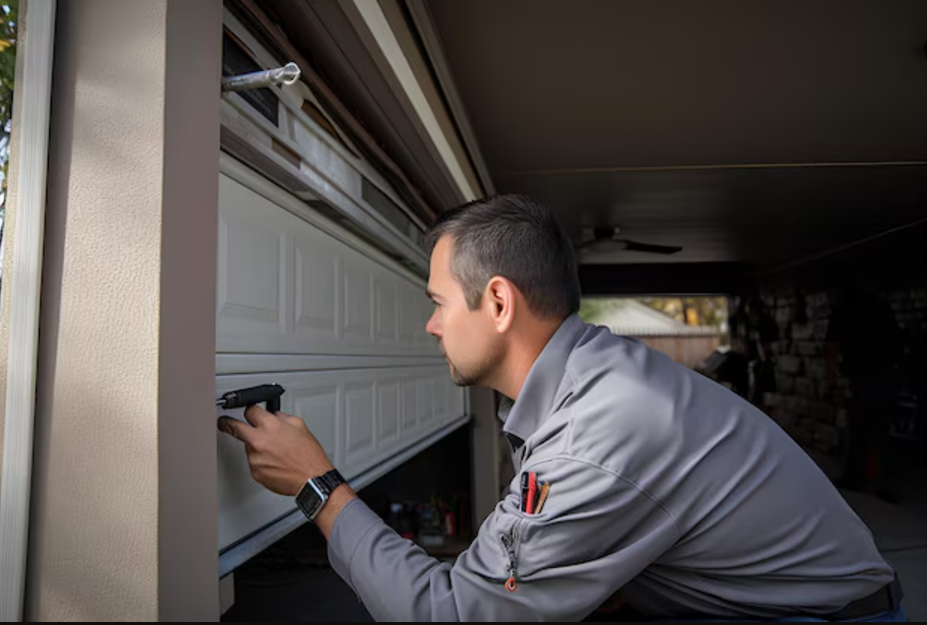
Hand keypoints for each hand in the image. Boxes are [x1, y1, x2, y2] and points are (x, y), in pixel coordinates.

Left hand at [218, 406, 333, 495]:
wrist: (311, 478)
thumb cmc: (308, 456)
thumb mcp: (300, 426)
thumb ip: (283, 418)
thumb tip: (275, 415)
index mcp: (270, 426)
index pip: (250, 411)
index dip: (250, 410)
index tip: (247, 412)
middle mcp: (258, 441)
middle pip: (234, 428)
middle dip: (228, 424)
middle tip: (224, 423)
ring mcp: (254, 457)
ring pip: (248, 447)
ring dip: (257, 447)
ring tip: (276, 453)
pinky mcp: (255, 472)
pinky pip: (254, 462)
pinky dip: (261, 461)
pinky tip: (275, 462)